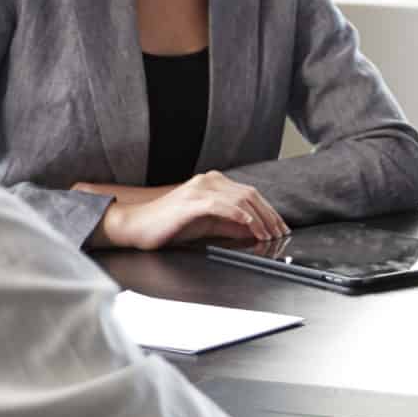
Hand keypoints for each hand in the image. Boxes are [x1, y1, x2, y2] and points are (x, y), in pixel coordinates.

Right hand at [86, 172, 285, 248]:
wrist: (136, 226)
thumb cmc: (168, 226)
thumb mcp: (207, 225)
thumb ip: (231, 225)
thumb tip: (255, 231)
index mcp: (214, 183)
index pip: (251, 195)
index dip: (270, 212)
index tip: (281, 228)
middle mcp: (209, 181)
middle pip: (250, 195)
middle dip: (269, 216)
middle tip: (280, 234)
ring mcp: (200, 189)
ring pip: (240, 199)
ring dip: (258, 219)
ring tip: (268, 234)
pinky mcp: (191, 201)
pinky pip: (221, 205)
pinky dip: (238, 215)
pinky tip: (249, 225)